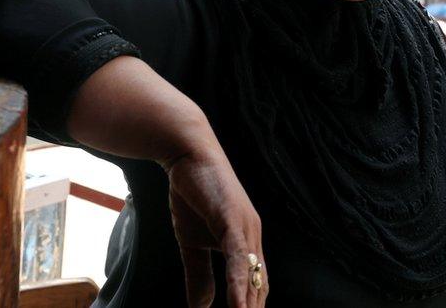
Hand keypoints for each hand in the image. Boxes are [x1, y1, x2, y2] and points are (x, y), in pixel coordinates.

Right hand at [162, 147, 267, 307]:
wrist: (188, 154)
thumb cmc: (192, 194)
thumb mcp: (192, 243)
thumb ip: (199, 275)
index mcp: (245, 245)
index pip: (253, 289)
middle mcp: (252, 238)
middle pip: (258, 289)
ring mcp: (246, 228)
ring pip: (252, 277)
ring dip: (248, 307)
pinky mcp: (234, 218)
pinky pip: (238, 256)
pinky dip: (238, 282)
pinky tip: (237, 304)